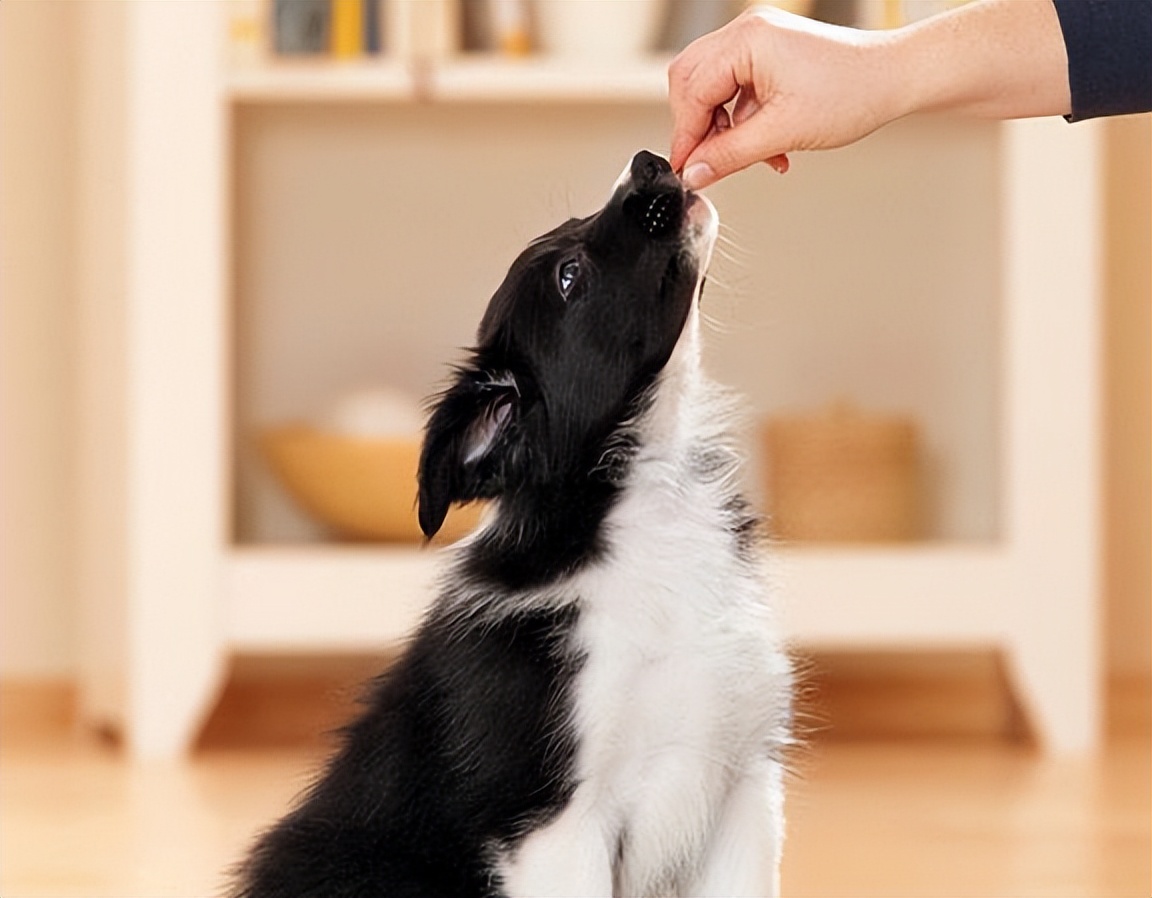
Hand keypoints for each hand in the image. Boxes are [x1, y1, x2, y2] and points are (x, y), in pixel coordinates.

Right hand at [668, 8, 898, 188]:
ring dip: (721, 127)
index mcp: (746, 40)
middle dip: (698, 127)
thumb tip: (693, 173)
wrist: (894, 78)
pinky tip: (764, 145)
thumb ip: (730, 155)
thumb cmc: (851, 93)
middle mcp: (746, 32)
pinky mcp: (769, 53)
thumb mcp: (782, 133)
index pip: (692, 91)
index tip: (686, 170)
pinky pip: (735, 88)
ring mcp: (757, 40)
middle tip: (707, 163)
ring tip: (746, 155)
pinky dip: (740, 120)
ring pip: (711, 87)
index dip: (687, 136)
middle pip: (690, 82)